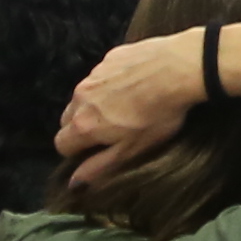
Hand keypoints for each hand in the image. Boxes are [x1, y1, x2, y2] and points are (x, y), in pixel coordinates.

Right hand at [59, 29, 212, 176]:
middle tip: (112, 131)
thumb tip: (73, 184)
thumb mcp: (131, 150)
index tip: (97, 151)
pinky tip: (134, 85)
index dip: (77, 152)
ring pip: (83, 96)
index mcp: (83, 123)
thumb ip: (99, 168)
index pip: (61, 144)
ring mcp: (94, 73)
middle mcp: (80, 96)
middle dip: (83, 127)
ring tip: (126, 107)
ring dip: (95, 104)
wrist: (179, 67)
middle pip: (68, 118)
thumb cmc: (158, 114)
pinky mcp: (109, 57)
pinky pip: (101, 75)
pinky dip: (110, 83)